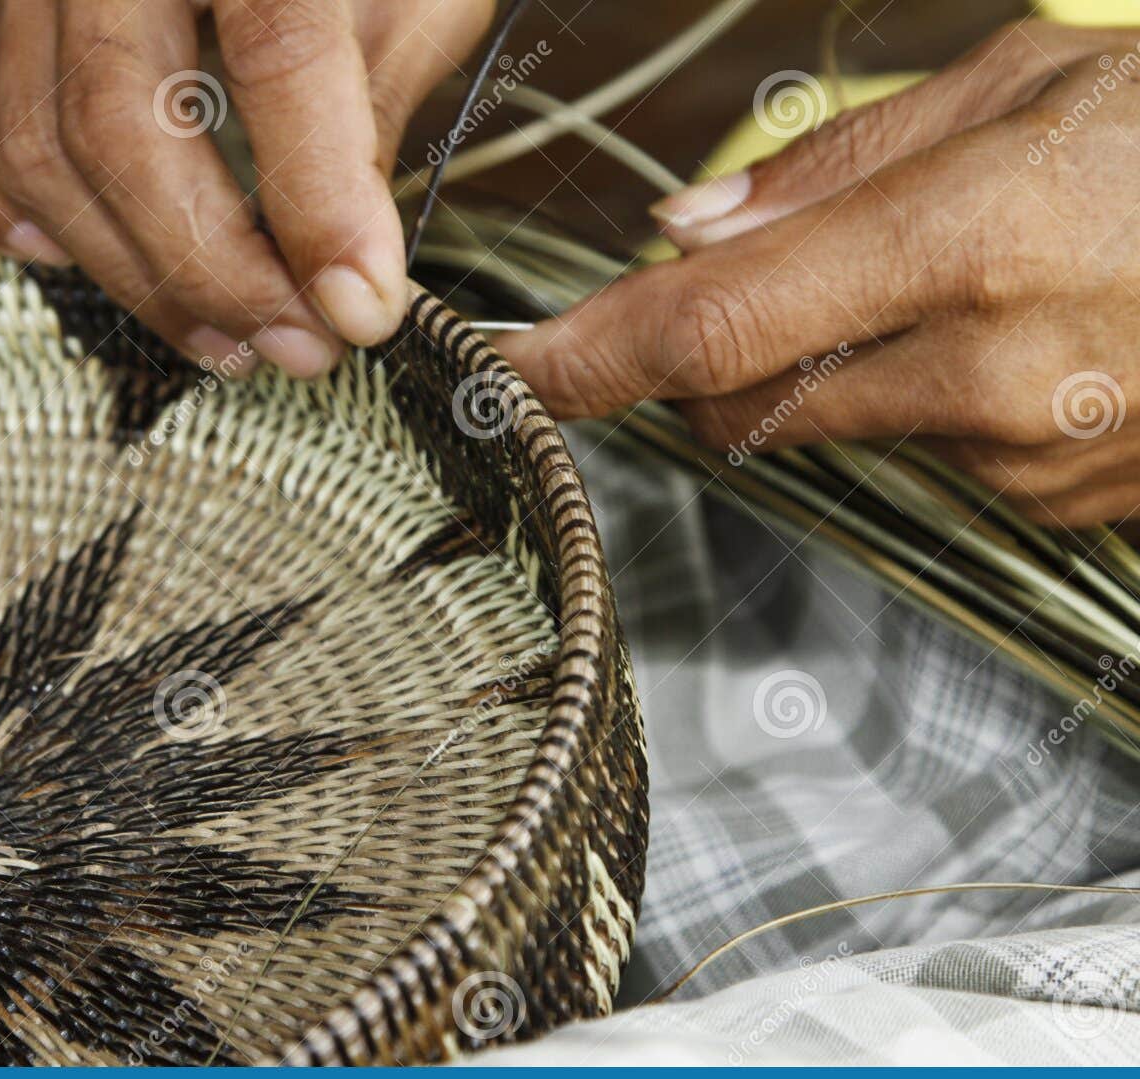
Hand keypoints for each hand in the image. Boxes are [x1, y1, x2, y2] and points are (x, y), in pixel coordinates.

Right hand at [0, 0, 494, 375]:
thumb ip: (372, 106)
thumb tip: (345, 275)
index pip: (276, 56)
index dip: (321, 204)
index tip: (363, 311)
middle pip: (124, 123)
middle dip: (215, 269)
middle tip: (301, 347)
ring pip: (38, 147)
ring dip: (129, 273)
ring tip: (227, 337)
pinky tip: (71, 256)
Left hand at [499, 20, 1139, 527]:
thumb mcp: (1024, 84)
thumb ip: (836, 167)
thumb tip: (689, 228)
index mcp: (968, 240)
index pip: (710, 328)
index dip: (591, 357)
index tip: (514, 373)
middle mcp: (989, 373)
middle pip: (742, 406)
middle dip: (706, 362)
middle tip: (757, 282)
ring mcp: (1027, 457)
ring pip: (833, 432)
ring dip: (834, 372)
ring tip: (954, 283)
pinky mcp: (1055, 503)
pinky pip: (926, 457)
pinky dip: (925, 402)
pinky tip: (1018, 339)